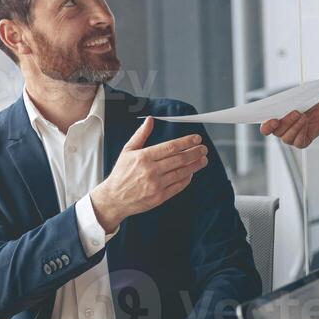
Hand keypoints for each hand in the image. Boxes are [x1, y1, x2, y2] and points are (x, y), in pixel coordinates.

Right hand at [90, 117, 207, 232]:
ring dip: (195, 165)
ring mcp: (156, 185)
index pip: (170, 147)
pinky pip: (178, 186)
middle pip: (179, 159)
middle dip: (194, 152)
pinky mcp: (159, 197)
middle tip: (203, 148)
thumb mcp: (127, 151)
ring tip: (203, 159)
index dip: (186, 142)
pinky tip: (192, 173)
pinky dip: (187, 179)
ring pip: (181, 172)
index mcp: (144, 157)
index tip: (196, 138)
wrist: (114, 198)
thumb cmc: (121, 173)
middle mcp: (151, 171)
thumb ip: (141, 135)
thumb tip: (150, 120)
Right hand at [259, 91, 318, 149]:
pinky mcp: (302, 142)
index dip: (267, 127)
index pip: (265, 128)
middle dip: (286, 122)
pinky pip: (298, 142)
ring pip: (287, 138)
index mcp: (274, 120)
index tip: (274, 120)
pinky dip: (302, 132)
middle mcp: (281, 131)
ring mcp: (291, 137)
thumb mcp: (294, 99)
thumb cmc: (306, 100)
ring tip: (303, 116)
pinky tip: (306, 123)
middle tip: (296, 112)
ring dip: (295, 127)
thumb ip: (284, 104)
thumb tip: (281, 106)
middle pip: (277, 132)